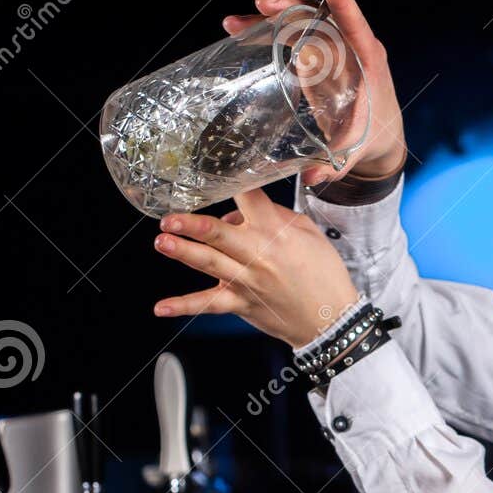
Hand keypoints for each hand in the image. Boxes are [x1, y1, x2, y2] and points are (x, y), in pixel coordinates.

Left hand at [152, 187, 360, 349]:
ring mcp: (247, 281)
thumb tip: (243, 212)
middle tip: (169, 218)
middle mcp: (259, 255)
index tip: (212, 173)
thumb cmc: (323, 275)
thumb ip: (277, 216)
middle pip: (220, 234)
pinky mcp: (241, 304)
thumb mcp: (309, 233)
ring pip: (210, 263)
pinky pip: (209, 304)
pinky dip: (184, 306)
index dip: (231, 184)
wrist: (331, 319)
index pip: (249, 199)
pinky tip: (161, 307)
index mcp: (276, 232)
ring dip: (184, 252)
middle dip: (192, 224)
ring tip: (162, 241)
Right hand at [221, 0, 405, 186]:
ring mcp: (329, 45)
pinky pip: (287, 31)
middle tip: (264, 2)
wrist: (377, 136)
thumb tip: (314, 178)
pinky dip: (263, 27)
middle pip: (317, 15)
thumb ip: (337, 163)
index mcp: (367, 60)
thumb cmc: (374, 137)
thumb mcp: (356, 149)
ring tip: (235, 16)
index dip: (341, 0)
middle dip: (289, 6)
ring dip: (266, 12)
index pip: (353, 24)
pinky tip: (236, 24)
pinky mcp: (314, 51)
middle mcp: (347, 45)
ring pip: (297, 17)